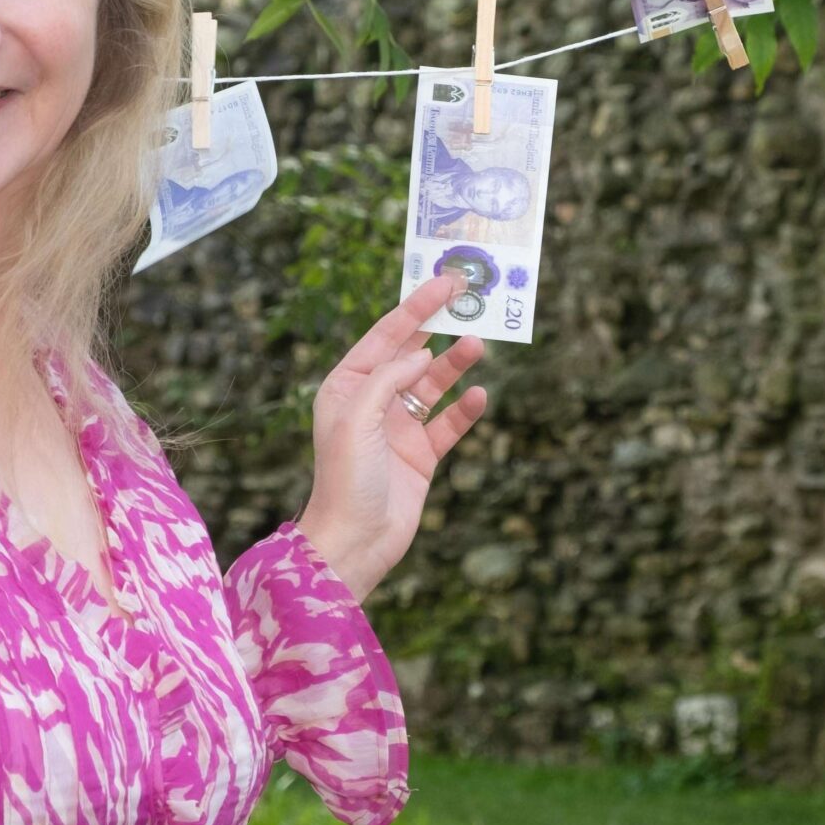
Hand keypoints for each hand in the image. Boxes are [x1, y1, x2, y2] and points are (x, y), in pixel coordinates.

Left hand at [296, 272, 490, 599]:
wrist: (355, 542)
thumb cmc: (345, 480)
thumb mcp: (358, 418)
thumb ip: (389, 379)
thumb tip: (421, 353)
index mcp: (346, 387)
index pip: (385, 337)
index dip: (415, 307)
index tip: (445, 282)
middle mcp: (372, 403)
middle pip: (411, 354)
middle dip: (438, 328)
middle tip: (470, 300)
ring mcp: (398, 429)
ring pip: (433, 385)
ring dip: (455, 364)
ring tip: (478, 345)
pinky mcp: (420, 455)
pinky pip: (448, 423)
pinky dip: (465, 408)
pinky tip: (479, 396)